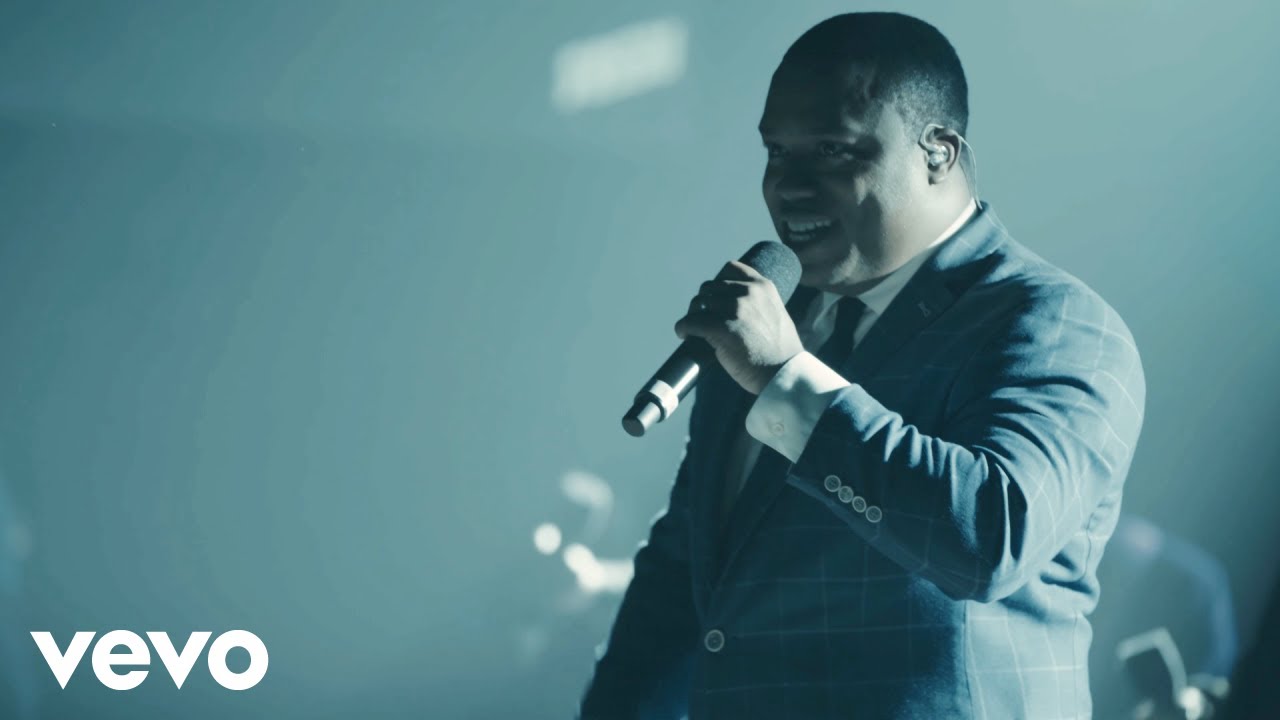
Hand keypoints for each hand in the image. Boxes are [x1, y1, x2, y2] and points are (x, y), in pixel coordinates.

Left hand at [674, 260, 803, 394]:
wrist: (784, 373)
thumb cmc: (780, 352)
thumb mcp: (776, 314)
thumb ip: (758, 303)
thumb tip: (731, 304)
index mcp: (763, 286)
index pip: (730, 268)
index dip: (717, 283)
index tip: (715, 298)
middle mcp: (749, 292)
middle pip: (710, 287)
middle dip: (703, 302)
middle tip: (701, 318)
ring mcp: (736, 309)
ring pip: (699, 303)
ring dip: (692, 315)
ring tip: (692, 328)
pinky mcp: (722, 328)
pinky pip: (691, 322)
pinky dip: (683, 327)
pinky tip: (684, 334)